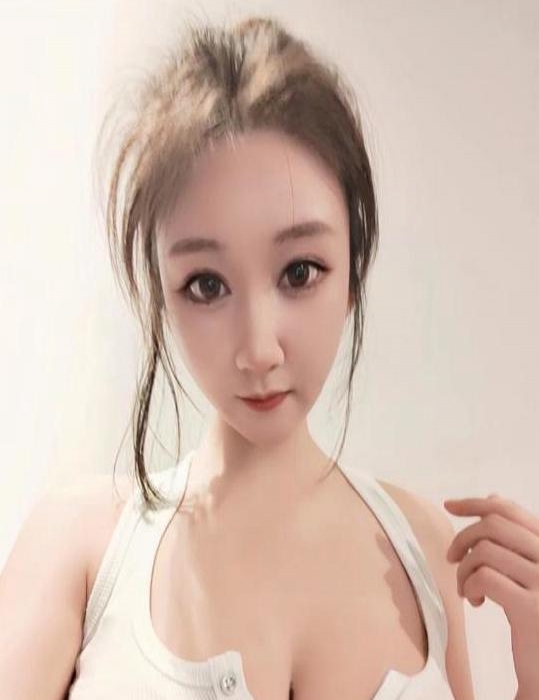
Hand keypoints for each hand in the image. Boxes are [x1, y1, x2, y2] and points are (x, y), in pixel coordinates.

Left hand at [444, 493, 538, 696]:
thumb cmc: (536, 615)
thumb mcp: (529, 570)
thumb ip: (516, 536)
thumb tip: (493, 497)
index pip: (511, 510)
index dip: (475, 503)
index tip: (450, 505)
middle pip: (493, 525)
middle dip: (463, 538)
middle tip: (452, 559)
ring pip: (485, 551)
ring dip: (465, 568)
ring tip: (468, 589)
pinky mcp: (532, 609)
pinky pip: (484, 577)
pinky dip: (470, 585)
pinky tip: (475, 601)